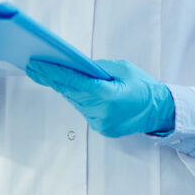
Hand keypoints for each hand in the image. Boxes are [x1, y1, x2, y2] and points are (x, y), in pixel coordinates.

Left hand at [26, 57, 174, 137]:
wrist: (160, 111)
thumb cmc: (144, 87)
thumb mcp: (123, 69)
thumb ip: (99, 68)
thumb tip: (78, 66)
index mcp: (108, 96)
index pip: (74, 82)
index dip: (53, 73)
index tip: (36, 66)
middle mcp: (102, 112)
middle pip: (70, 92)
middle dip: (52, 79)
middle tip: (34, 67)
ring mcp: (100, 123)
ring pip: (75, 101)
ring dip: (64, 88)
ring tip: (47, 73)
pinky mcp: (101, 128)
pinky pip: (84, 109)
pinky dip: (77, 98)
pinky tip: (69, 87)